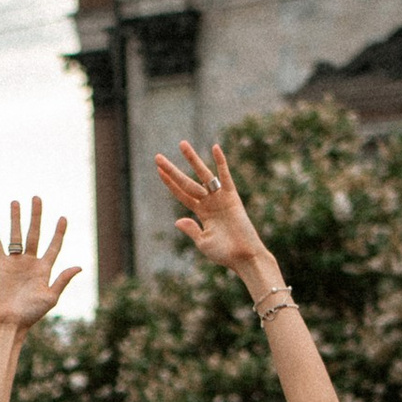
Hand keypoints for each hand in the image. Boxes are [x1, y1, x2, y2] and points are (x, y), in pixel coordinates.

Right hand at [0, 196, 80, 334]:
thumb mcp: (50, 297)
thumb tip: (79, 266)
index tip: (63, 217)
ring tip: (16, 202)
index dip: (59, 232)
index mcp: (45, 269)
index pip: (54, 246)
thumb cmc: (31, 314)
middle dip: (36, 216)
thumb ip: (62, 280)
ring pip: (16, 236)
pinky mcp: (1, 266)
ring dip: (16, 219)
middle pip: (34, 234)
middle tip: (37, 198)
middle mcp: (31, 263)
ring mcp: (15, 263)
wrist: (9, 322)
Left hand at [154, 139, 266, 277]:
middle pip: (186, 182)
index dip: (170, 183)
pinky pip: (226, 177)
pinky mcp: (232, 197)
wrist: (244, 257)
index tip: (158, 170)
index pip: (182, 194)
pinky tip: (215, 148)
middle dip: (172, 170)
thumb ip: (192, 229)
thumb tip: (177, 220)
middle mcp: (209, 202)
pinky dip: (221, 162)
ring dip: (192, 160)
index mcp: (201, 213)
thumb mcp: (203, 242)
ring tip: (181, 144)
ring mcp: (220, 198)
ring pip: (203, 175)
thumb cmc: (224, 253)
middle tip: (157, 157)